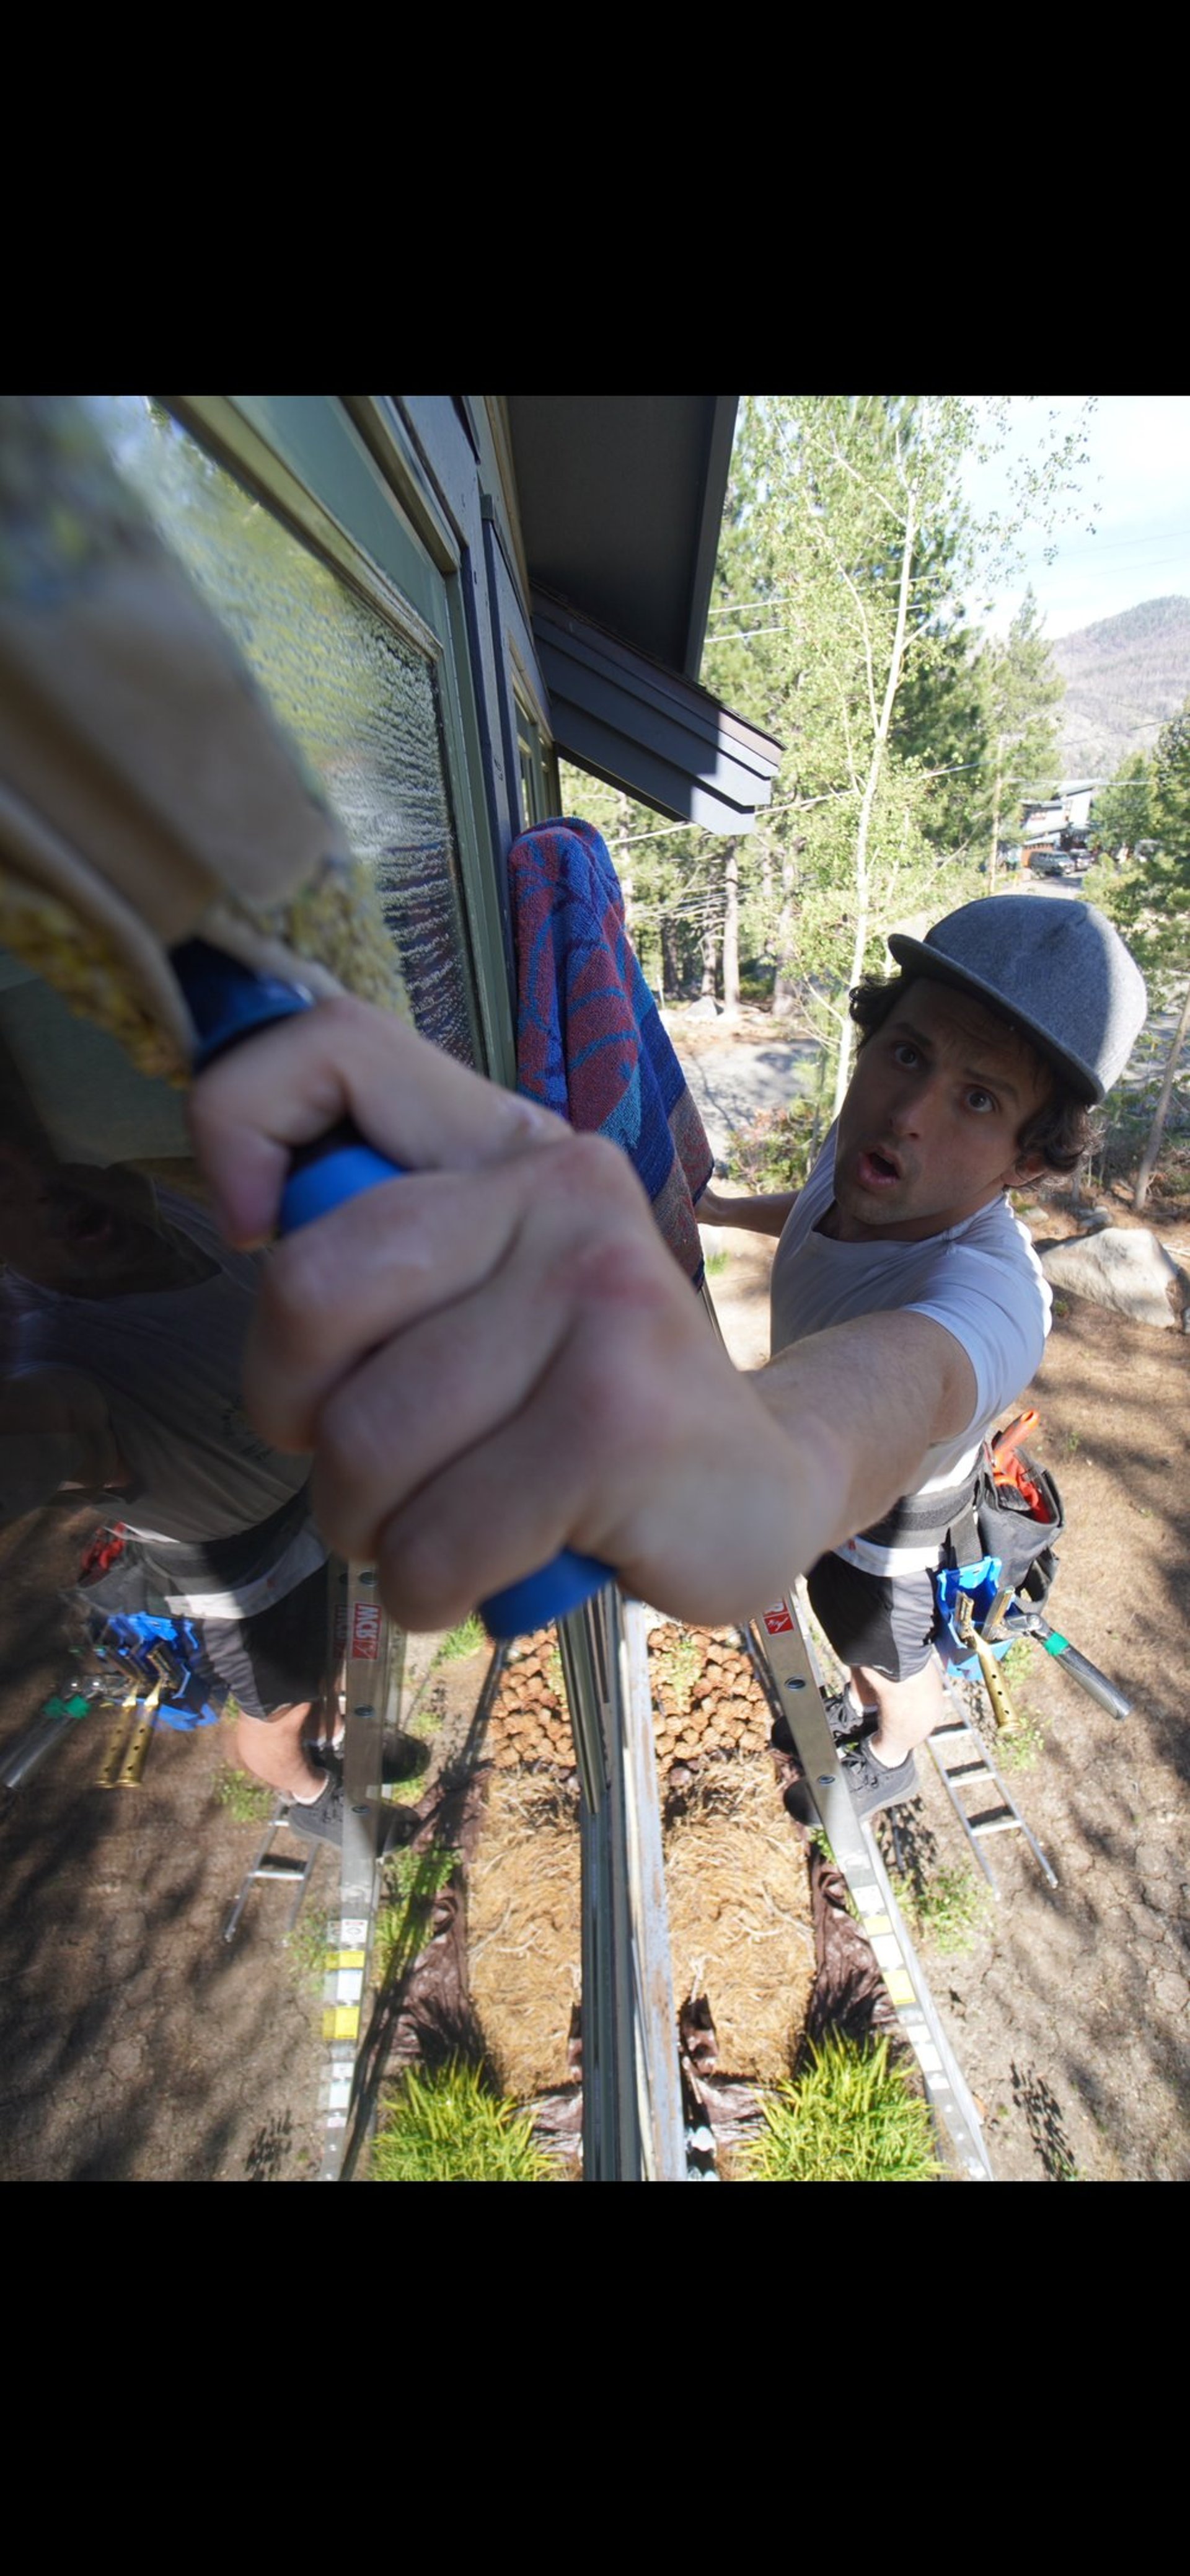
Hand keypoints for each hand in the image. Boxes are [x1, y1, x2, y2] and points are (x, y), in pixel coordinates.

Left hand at [189, 998, 801, 1630]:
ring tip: (437, 1526)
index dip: (237, 1123)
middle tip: (354, 1455)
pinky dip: (433, 1586)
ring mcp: (599, 1296)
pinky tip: (491, 1571)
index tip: (247, 1230)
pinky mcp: (619, 1421)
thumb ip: (382, 1242)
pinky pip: (436, 1539)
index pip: (335, 1049)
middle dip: (292, 1412)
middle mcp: (561, 1190)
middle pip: (308, 1290)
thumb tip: (249, 1217)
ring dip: (370, 1528)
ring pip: (364, 1444)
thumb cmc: (579, 1397)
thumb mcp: (491, 1287)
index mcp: (510, 1146)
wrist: (757, 1487)